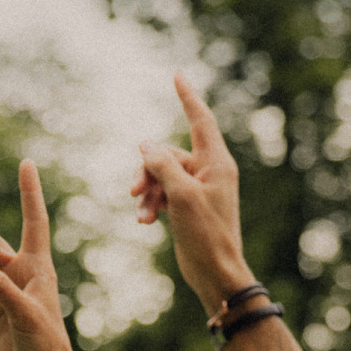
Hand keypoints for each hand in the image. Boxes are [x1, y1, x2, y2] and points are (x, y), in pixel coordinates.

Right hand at [130, 76, 253, 315]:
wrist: (216, 273)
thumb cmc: (207, 236)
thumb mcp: (182, 196)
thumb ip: (163, 166)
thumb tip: (148, 146)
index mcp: (217, 163)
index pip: (200, 121)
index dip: (187, 98)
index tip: (177, 76)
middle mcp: (210, 172)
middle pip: (169, 154)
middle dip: (148, 170)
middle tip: (134, 189)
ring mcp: (198, 190)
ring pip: (162, 175)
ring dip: (148, 192)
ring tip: (141, 212)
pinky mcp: (188, 207)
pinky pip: (163, 194)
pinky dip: (152, 205)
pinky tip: (145, 222)